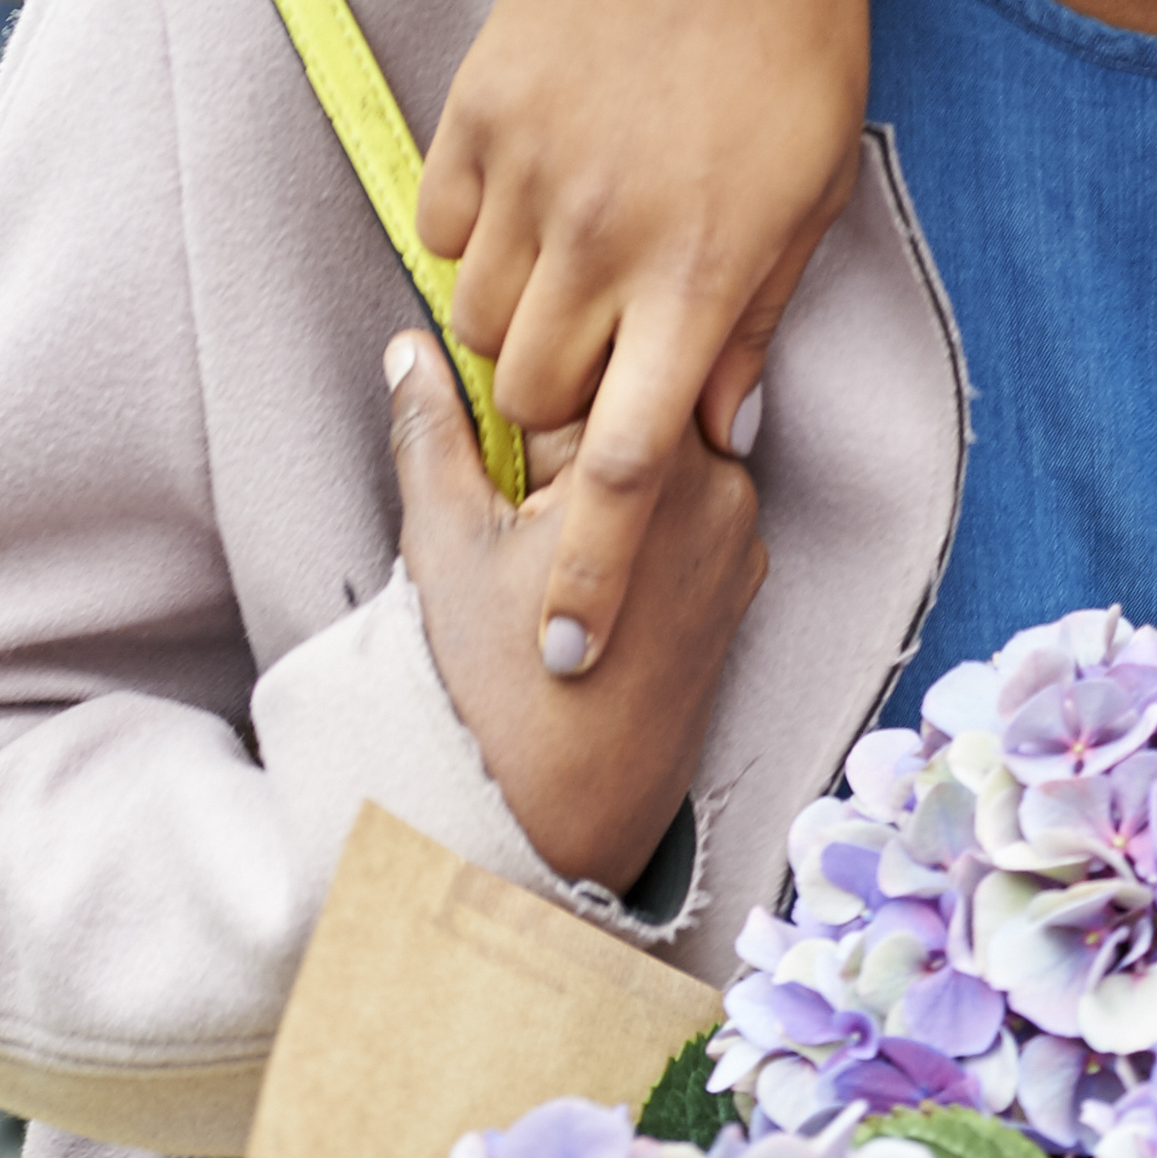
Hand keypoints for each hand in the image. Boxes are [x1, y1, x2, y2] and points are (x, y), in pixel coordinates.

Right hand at [389, 331, 763, 892]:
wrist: (568, 814)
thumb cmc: (497, 687)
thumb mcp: (446, 543)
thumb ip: (432, 427)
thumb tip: (415, 343)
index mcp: (647, 459)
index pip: (578, 361)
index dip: (520, 371)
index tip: (487, 387)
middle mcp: (718, 483)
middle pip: (631, 405)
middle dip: (566, 423)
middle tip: (510, 484)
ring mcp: (740, 532)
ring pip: (657, 458)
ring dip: (602, 473)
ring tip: (539, 541)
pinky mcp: (742, 577)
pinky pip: (685, 511)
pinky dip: (635, 517)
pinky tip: (581, 570)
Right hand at [421, 0, 873, 675]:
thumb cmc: (800, 35)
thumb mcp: (813, 189)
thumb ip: (753, 315)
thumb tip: (717, 431)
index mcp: (711, 272)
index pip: (630, 468)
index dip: (593, 571)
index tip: (567, 651)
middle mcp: (613, 238)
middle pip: (539, 401)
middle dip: (562, 417)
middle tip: (603, 374)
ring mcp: (535, 175)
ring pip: (481, 323)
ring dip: (519, 330)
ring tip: (578, 275)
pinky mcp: (475, 115)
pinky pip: (443, 229)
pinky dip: (476, 239)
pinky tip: (532, 199)